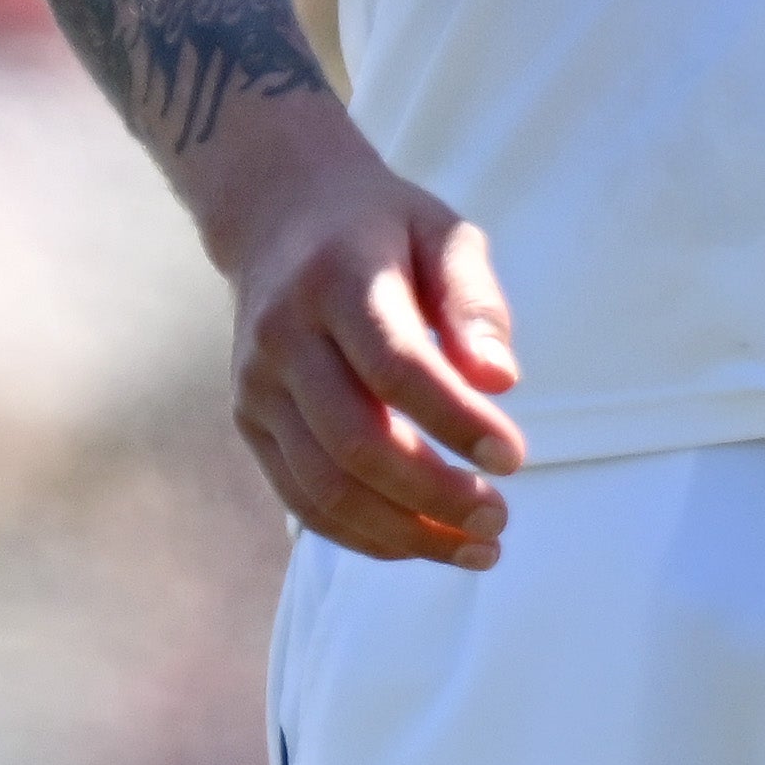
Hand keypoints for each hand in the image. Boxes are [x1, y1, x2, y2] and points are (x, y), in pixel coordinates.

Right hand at [193, 100, 526, 569]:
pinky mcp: (250, 421)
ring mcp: (257, 385)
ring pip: (325, 487)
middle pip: (356, 442)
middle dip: (434, 496)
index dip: (455, 421)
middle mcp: (283, 336)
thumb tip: (502, 381)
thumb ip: (474, 301)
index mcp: (336, 279)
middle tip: (498, 521)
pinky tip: (422, 542)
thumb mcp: (442, 233)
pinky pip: (303, 499)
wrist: (277, 215)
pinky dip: (365, 535)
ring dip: (405, 533)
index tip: (515, 458)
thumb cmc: (383, 229)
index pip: (395, 367)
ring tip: (477, 548)